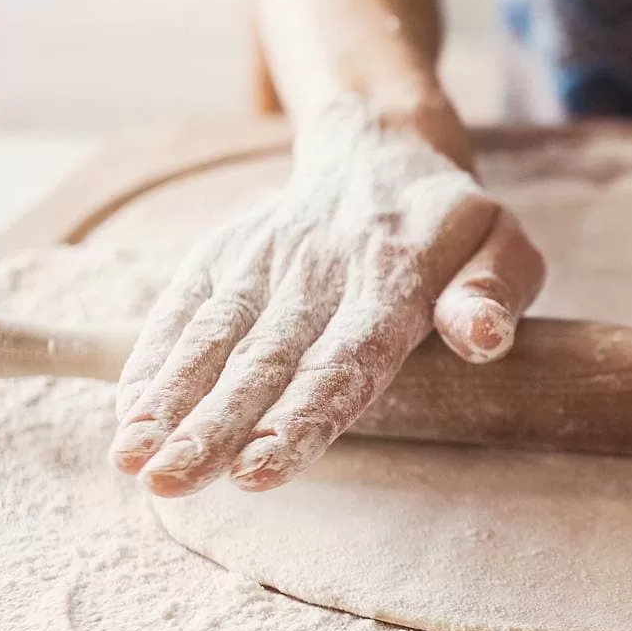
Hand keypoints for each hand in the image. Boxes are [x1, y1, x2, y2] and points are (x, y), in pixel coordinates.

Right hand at [110, 97, 544, 496]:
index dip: (301, 416)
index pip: (345, 358)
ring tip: (132, 459)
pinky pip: (184, 306)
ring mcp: (264, 261)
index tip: (259, 468)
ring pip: (213, 334)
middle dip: (214, 425)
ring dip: (170, 398)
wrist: (378, 149)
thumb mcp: (504, 245)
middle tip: (170, 481)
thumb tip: (482, 336)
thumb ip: (495, 292)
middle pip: (264, 358)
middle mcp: (320, 271)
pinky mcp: (225, 256)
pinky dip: (153, 357)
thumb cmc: (450, 226)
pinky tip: (127, 413)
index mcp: (393, 279)